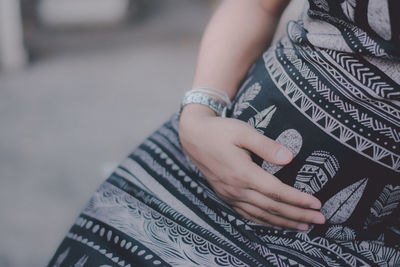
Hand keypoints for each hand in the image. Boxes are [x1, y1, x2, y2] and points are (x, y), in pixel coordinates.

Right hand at [179, 104, 325, 229]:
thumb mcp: (243, 131)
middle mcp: (236, 189)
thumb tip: (289, 158)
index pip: (276, 192)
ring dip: (283, 223)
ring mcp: (229, 195)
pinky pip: (246, 214)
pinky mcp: (225, 195)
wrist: (194, 136)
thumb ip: (266, 145)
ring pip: (260, 215)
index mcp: (242, 173)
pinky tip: (275, 224)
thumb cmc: (220, 131)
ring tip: (303, 227)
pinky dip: (263, 222)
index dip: (298, 199)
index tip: (317, 204)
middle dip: (297, 215)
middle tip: (320, 220)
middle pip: (272, 208)